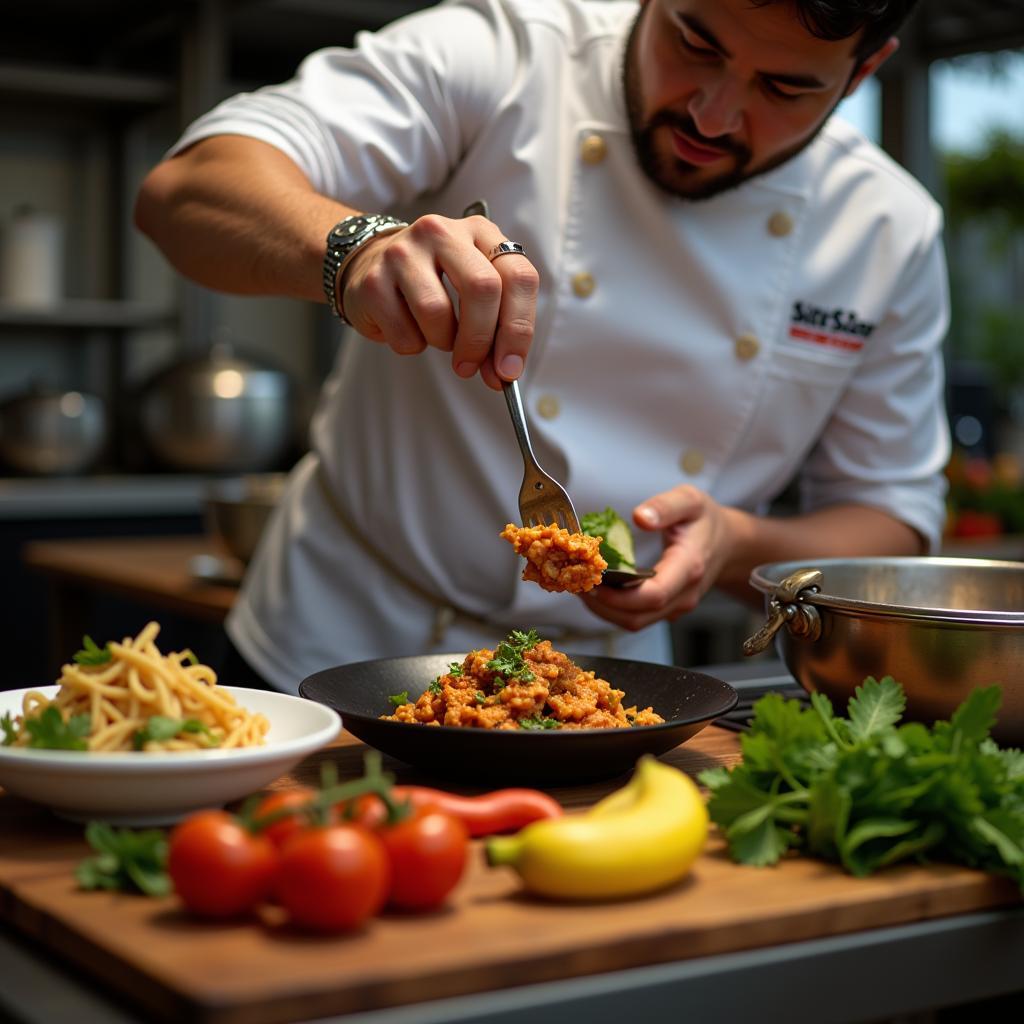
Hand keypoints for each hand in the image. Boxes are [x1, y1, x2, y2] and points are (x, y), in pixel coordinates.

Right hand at [338, 213, 538, 388]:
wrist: (371, 266)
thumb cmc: (435, 282)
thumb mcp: (473, 291)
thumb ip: (495, 329)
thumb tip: (502, 374)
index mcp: (480, 232)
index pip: (518, 277)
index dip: (519, 329)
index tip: (510, 367)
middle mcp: (443, 232)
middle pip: (482, 288)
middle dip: (481, 340)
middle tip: (472, 367)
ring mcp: (404, 252)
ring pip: (437, 312)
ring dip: (442, 342)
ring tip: (437, 337)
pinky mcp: (374, 279)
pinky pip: (404, 332)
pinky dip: (412, 345)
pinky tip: (409, 330)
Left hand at [582, 485, 738, 630]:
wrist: (728, 542)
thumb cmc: (705, 520)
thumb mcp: (690, 500)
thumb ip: (665, 507)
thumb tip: (640, 517)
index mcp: (689, 567)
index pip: (655, 594)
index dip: (619, 595)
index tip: (594, 581)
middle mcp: (684, 594)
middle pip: (638, 616)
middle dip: (602, 605)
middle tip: (575, 581)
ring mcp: (677, 605)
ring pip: (635, 622)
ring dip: (603, 610)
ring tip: (580, 586)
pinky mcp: (668, 608)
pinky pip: (637, 617)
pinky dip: (613, 609)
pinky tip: (597, 590)